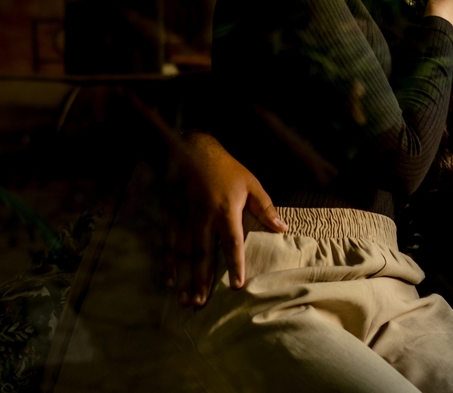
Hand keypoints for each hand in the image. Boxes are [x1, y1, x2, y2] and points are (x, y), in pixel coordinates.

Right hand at [164, 132, 286, 306]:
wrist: (191, 147)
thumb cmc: (226, 167)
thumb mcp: (250, 182)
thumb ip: (265, 207)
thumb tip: (283, 228)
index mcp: (226, 210)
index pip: (232, 243)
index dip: (234, 265)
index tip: (236, 286)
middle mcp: (204, 217)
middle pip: (204, 254)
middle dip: (202, 281)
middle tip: (200, 305)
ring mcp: (184, 216)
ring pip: (184, 253)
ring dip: (185, 277)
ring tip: (185, 300)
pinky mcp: (170, 213)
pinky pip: (168, 241)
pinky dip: (169, 261)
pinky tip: (170, 278)